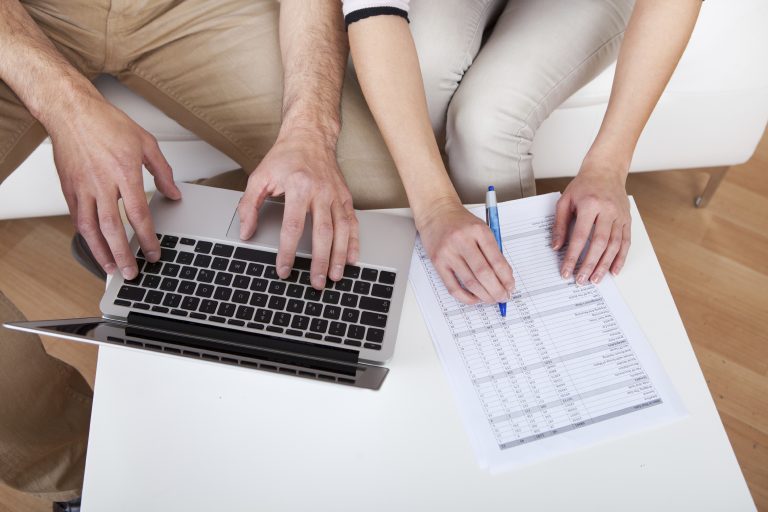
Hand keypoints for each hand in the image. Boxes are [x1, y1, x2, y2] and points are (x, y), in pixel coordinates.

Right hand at [50, 96, 180, 279]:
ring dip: (101, 252)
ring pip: (90, 228)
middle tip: (132, 272)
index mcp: (124, 172)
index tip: (153, 252)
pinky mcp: (69, 188)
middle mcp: (101, 182)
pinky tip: (95, 246)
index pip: (138, 214)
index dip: (147, 237)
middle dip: (123, 253)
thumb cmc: (106, 123)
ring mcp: (82, 187)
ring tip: (111, 268)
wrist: (71, 111)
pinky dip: (86, 236)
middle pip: (112, 227)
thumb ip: (163, 172)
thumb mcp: (146, 143)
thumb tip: (174, 194)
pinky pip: (77, 218)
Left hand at [238, 132, 358, 289]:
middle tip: (316, 283)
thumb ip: (248, 206)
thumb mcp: (259, 177)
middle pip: (322, 233)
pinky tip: (351, 258)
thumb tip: (246, 232)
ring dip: (339, 256)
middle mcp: (320, 191)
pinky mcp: (345, 197)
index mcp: (298, 186)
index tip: (284, 269)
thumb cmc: (285, 157)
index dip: (288, 252)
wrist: (310, 136)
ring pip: (341, 231)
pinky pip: (352, 223)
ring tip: (335, 277)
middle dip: (319, 261)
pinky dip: (354, 242)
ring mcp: (335, 195)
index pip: (292, 226)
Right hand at [417, 199, 514, 304]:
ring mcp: (448, 252)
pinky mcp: (437, 262)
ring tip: (492, 299)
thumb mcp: (481, 228)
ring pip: (470, 282)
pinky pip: (452, 286)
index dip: (506, 278)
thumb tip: (504, 277)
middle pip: (483, 273)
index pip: (497, 260)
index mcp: (478, 231)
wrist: (436, 212)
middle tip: (503, 296)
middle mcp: (462, 241)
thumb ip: (492, 250)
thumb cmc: (460, 221)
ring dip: (484, 295)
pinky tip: (474, 298)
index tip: (511, 286)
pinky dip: (465, 297)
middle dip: (497, 290)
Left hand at [552, 164, 630, 284]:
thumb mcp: (565, 201)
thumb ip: (560, 224)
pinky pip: (626, 242)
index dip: (573, 256)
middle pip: (599, 243)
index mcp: (589, 205)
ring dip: (605, 265)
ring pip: (614, 245)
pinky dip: (620, 258)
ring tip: (596, 279)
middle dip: (590, 265)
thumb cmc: (583, 186)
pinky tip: (614, 270)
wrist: (606, 170)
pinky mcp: (628, 219)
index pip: (580, 236)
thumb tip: (556, 247)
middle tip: (581, 280)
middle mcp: (607, 211)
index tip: (566, 271)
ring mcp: (620, 215)